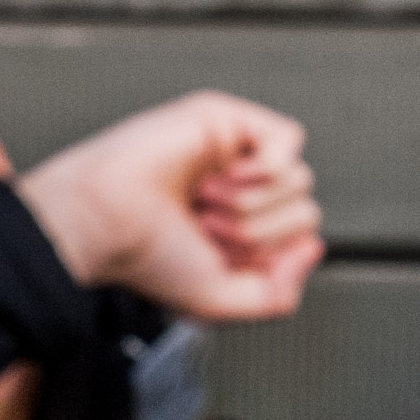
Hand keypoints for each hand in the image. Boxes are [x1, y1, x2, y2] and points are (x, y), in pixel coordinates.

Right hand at [12, 90, 325, 321]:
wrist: (106, 221)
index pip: (297, 241)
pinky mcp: (227, 119)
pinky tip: (224, 177)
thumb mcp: (220, 300)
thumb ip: (278, 295)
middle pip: (303, 212)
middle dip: (256, 234)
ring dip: (251, 205)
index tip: (218, 256)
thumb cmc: (145, 257)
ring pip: (299, 180)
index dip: (266, 258)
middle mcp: (242, 192)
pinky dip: (263, 170)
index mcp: (240, 229)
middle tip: (205, 227)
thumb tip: (313, 248)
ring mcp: (236, 154)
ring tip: (205, 202)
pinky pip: (288, 140)